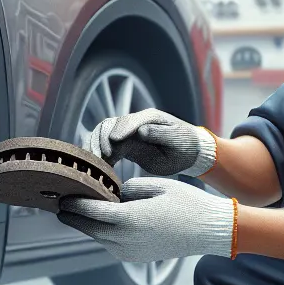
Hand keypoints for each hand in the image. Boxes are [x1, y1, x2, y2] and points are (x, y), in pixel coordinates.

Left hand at [57, 178, 235, 261]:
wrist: (209, 231)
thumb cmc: (187, 204)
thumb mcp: (156, 186)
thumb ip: (128, 188)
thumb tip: (112, 194)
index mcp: (130, 219)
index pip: (91, 212)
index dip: (74, 203)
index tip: (62, 195)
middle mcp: (126, 240)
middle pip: (89, 228)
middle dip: (72, 217)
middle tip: (59, 204)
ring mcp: (130, 252)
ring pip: (98, 238)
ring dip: (86, 225)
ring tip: (75, 211)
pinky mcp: (135, 257)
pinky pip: (110, 244)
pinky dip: (102, 233)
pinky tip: (98, 221)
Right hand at [83, 109, 215, 176]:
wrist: (188, 152)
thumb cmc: (186, 145)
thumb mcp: (177, 140)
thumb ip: (160, 134)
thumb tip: (141, 131)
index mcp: (149, 118)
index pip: (128, 121)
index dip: (120, 131)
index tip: (113, 144)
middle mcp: (135, 123)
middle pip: (109, 126)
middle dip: (102, 141)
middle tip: (101, 159)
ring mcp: (127, 133)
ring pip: (103, 135)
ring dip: (96, 147)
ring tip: (95, 163)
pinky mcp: (124, 145)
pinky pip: (106, 146)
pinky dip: (99, 154)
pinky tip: (97, 166)